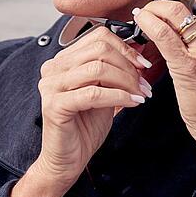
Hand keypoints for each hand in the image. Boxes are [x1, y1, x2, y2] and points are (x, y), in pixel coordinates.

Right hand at [34, 26, 150, 188]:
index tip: (143, 64)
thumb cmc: (85, 126)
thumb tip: (138, 54)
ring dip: (126, 81)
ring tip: (140, 94)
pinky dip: (118, 96)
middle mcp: (53, 68)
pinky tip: (132, 103)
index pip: (98, 36)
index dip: (125, 47)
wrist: (68, 159)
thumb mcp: (103, 91)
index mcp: (64, 60)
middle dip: (128, 66)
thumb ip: (113, 71)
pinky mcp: (55, 105)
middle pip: (99, 50)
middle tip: (144, 83)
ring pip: (98, 69)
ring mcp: (51, 85)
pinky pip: (93, 93)